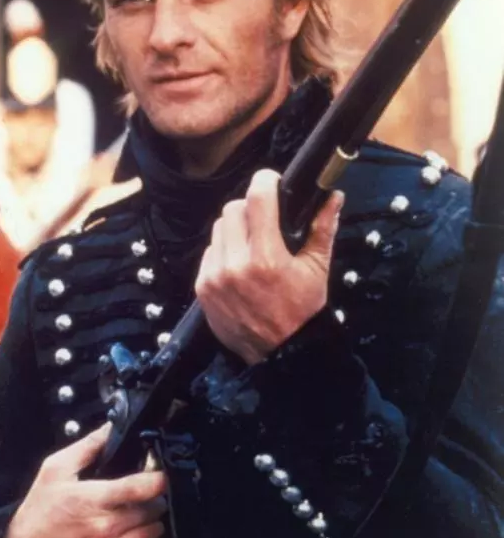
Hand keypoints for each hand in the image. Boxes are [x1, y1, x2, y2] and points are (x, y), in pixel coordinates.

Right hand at [1, 423, 166, 537]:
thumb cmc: (37, 513)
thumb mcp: (55, 470)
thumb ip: (87, 447)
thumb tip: (110, 428)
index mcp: (96, 500)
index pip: (143, 487)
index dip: (160, 477)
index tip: (162, 473)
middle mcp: (107, 529)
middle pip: (154, 511)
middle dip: (152, 500)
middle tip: (141, 496)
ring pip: (153, 536)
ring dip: (149, 524)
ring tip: (136, 517)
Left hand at [195, 169, 342, 364]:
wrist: (279, 356)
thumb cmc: (302, 312)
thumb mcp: (317, 271)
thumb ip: (322, 229)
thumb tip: (334, 196)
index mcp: (267, 258)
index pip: (257, 199)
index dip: (264, 182)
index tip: (271, 182)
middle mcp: (236, 264)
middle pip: (232, 209)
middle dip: (250, 208)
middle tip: (264, 219)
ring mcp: (214, 276)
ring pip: (218, 229)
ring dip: (235, 229)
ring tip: (252, 244)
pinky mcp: (202, 288)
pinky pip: (209, 252)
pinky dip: (223, 252)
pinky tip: (239, 265)